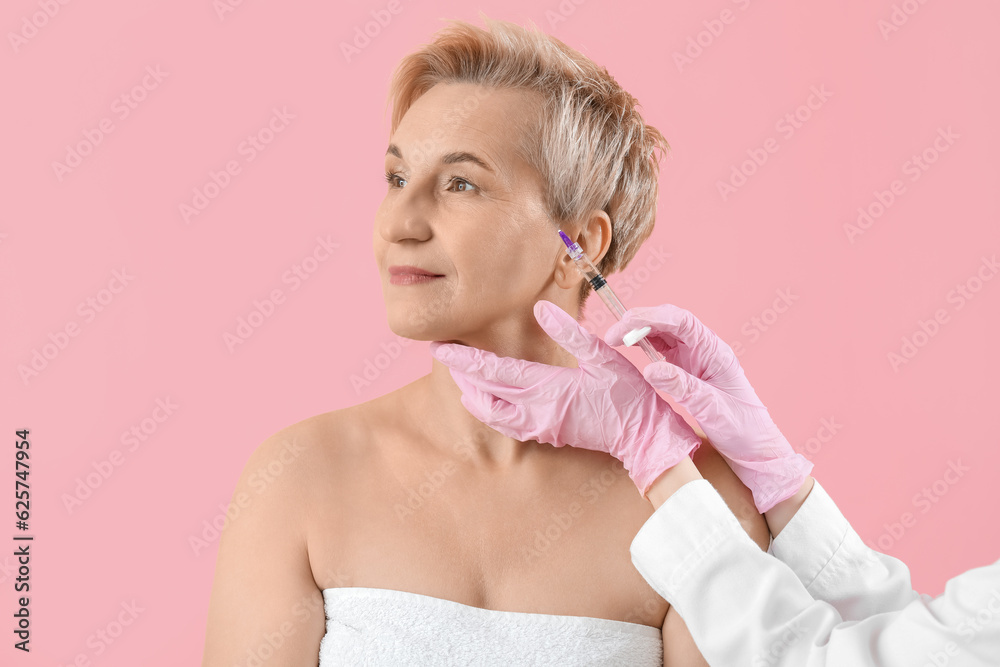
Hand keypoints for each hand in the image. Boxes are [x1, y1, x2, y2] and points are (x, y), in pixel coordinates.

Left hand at [428, 300, 701, 495]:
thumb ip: (570, 331)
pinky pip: (506, 424)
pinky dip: (489, 409)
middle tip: (443, 354)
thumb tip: (541, 307)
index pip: (493, 371)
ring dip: (472, 393)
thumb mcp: (603, 357)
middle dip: (461, 373)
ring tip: (462, 374)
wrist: (643, 440)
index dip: (464, 359)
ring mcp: (540, 427)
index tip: (440, 347)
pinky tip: (488, 399)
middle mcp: (535, 411)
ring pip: (490, 413)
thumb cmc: (628, 396)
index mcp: (546, 388)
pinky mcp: (547, 435)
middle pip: (484, 392)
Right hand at [604, 304, 812, 512]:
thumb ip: (682, 386)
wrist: (755, 447)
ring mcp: (696, 357)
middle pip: (669, 321)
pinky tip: (630, 349)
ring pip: (664, 332)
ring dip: (640, 331)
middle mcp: (705, 348)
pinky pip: (663, 348)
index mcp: (715, 351)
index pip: (680, 322)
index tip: (623, 328)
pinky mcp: (688, 368)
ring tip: (615, 340)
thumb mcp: (712, 409)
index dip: (650, 318)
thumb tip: (650, 369)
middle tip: (612, 335)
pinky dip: (644, 344)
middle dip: (639, 321)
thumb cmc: (741, 428)